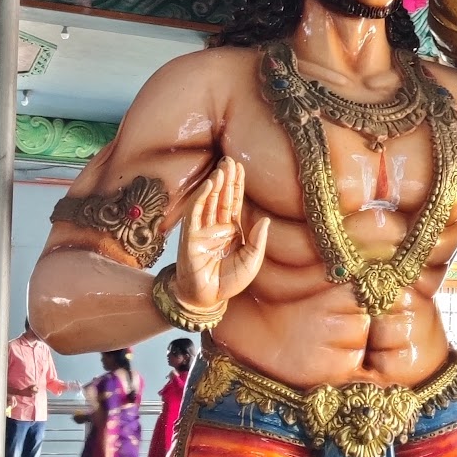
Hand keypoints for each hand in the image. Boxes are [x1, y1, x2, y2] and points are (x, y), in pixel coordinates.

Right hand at [175, 156, 269, 308]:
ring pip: (209, 201)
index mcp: (232, 231)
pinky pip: (195, 212)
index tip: (240, 167)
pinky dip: (201, 197)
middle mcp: (217, 227)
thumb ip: (258, 241)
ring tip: (223, 167)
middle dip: (226, 179)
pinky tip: (209, 185)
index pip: (234, 203)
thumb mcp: (251, 261)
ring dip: (216, 184)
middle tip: (230, 159)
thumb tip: (265, 219)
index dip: (237, 185)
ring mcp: (203, 230)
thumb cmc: (229, 281)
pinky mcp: (191, 236)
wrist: (207, 298)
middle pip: (222, 197)